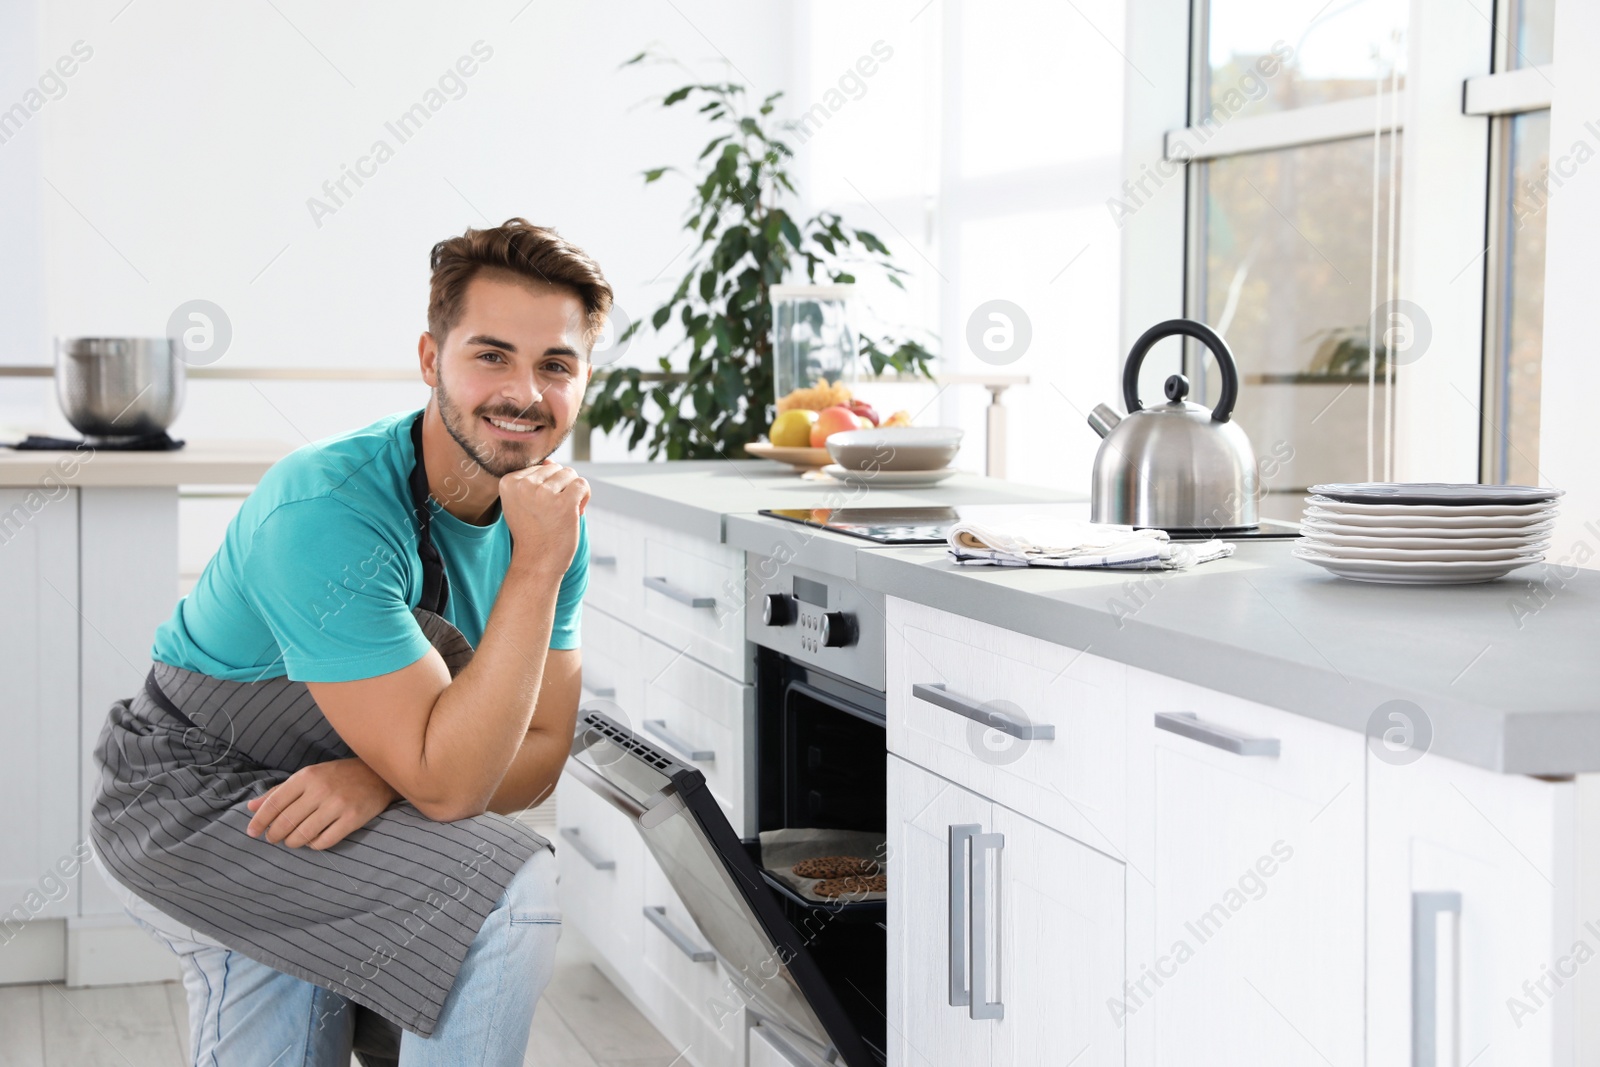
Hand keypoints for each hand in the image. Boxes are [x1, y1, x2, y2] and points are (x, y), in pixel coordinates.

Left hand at [244, 758, 399, 848]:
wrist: (379, 775)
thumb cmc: (338, 776)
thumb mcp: (308, 776)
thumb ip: (280, 792)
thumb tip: (251, 808)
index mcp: (307, 776)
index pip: (274, 803)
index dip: (260, 821)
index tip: (253, 833)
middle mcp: (321, 789)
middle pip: (286, 822)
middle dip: (275, 835)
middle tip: (274, 838)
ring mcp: (338, 805)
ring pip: (302, 835)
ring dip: (293, 842)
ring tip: (293, 841)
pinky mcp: (353, 819)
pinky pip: (324, 842)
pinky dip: (314, 845)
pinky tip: (313, 841)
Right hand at [498, 461, 589, 572]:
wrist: (537, 562)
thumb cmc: (533, 532)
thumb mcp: (524, 502)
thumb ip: (535, 480)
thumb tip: (550, 459)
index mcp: (509, 482)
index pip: (540, 467)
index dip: (548, 486)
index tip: (542, 507)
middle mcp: (524, 485)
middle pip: (556, 468)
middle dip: (561, 487)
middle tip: (555, 511)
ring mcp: (543, 493)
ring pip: (570, 474)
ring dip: (573, 492)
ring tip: (564, 512)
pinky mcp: (563, 503)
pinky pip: (582, 484)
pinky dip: (585, 496)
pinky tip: (577, 511)